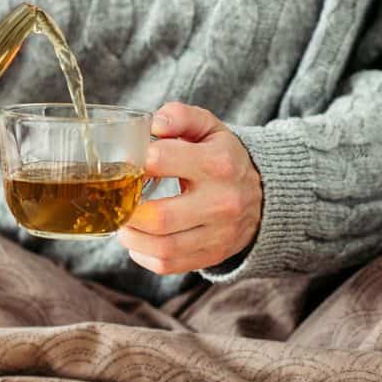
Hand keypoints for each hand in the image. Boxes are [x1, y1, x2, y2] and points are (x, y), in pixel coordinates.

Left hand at [117, 102, 262, 274]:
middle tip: (118, 200)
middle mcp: (222, 201)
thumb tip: (154, 124)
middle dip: (129, 210)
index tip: (127, 164)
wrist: (263, 197)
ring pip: (162, 247)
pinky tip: (139, 240)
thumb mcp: (208, 128)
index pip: (161, 160)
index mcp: (218, 162)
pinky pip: (168, 264)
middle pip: (160, 216)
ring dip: (131, 237)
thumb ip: (180, 117)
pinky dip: (144, 255)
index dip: (135, 162)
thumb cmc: (223, 158)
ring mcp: (219, 233)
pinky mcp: (212, 255)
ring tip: (124, 221)